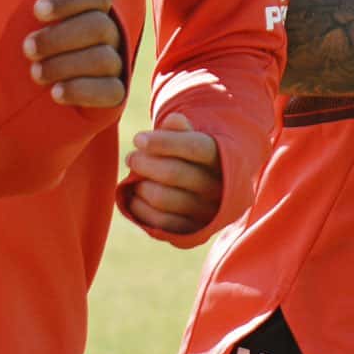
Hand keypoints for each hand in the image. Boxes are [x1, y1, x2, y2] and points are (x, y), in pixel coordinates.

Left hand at [22, 0, 125, 108]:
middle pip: (98, 27)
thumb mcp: (33, 12)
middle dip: (59, 37)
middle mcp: (109, 34)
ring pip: (103, 59)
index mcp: (92, 8)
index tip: (35, 11)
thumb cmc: (29, 46)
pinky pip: (110, 91)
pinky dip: (80, 90)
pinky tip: (55, 93)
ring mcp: (114, 65)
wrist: (16, 97)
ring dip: (64, 65)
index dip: (69, 0)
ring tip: (35, 74)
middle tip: (27, 49)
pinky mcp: (113, 96)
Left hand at [123, 114, 222, 234]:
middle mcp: (218, 188)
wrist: (211, 186)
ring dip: (141, 186)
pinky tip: (135, 195)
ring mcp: (207, 213)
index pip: (194, 148)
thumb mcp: (192, 136)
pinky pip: (160, 222)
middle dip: (144, 163)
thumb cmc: (192, 155)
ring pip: (163, 199)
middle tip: (131, 158)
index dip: (163, 142)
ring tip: (135, 178)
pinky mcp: (193, 232)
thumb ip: (180, 127)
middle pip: (173, 173)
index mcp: (222, 158)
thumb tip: (173, 121)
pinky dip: (140, 207)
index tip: (138, 139)